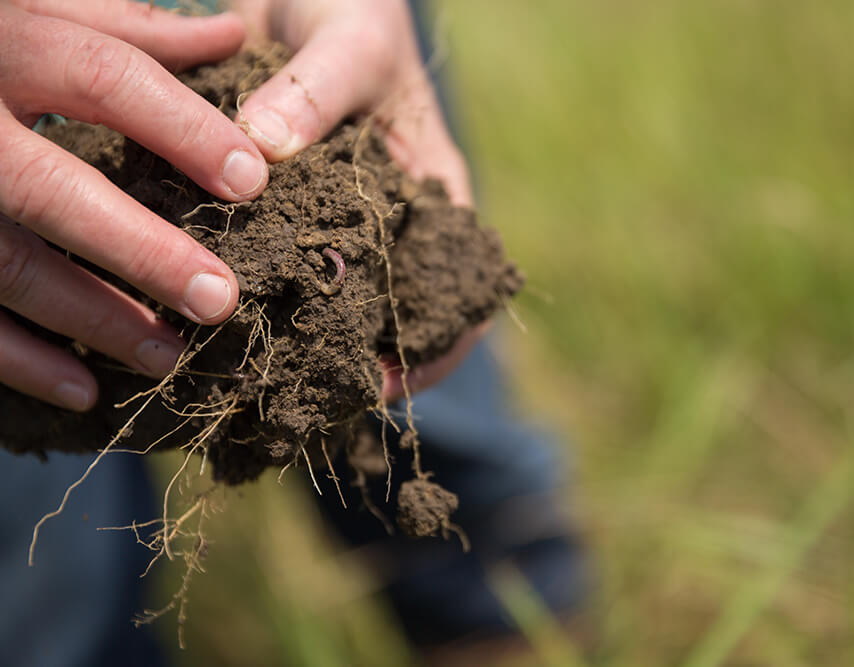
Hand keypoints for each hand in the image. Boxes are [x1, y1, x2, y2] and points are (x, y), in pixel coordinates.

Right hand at [0, 0, 268, 410]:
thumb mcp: (30, 12)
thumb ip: (120, 25)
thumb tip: (229, 33)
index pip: (105, 75)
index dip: (184, 128)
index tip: (253, 182)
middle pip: (52, 189)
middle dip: (142, 250)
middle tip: (219, 300)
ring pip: (7, 265)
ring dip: (94, 319)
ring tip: (169, 357)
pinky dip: (21, 362)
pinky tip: (86, 391)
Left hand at [232, 0, 483, 401]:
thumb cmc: (353, 10)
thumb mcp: (352, 42)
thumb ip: (317, 90)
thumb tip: (264, 148)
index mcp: (432, 198)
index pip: (456, 298)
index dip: (430, 354)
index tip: (376, 383)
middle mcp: (384, 225)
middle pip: (385, 321)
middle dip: (350, 368)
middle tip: (295, 402)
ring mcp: (330, 224)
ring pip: (323, 309)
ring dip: (293, 349)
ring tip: (245, 385)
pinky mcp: (275, 214)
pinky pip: (265, 268)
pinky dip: (243, 300)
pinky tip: (199, 323)